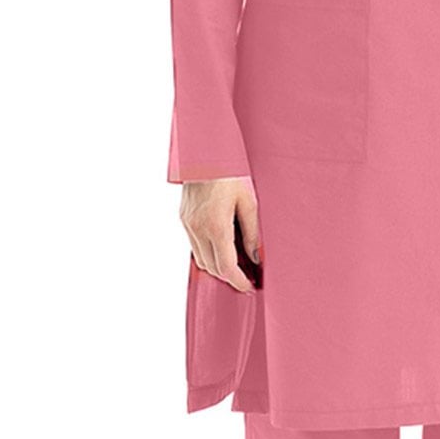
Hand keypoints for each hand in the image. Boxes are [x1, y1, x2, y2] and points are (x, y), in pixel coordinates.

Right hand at [179, 176, 262, 292]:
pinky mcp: (183, 218)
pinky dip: (207, 253)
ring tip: (236, 264)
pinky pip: (194, 246)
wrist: (205, 151)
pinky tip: (221, 247)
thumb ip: (253, 232)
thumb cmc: (231, 172)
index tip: (250, 287)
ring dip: (217, 267)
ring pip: (200, 260)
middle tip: (247, 277)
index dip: (239, 282)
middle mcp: (197, 228)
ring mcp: (187, 224)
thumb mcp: (249, 200)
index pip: (226, 268)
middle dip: (229, 277)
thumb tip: (256, 257)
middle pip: (212, 268)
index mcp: (216, 225)